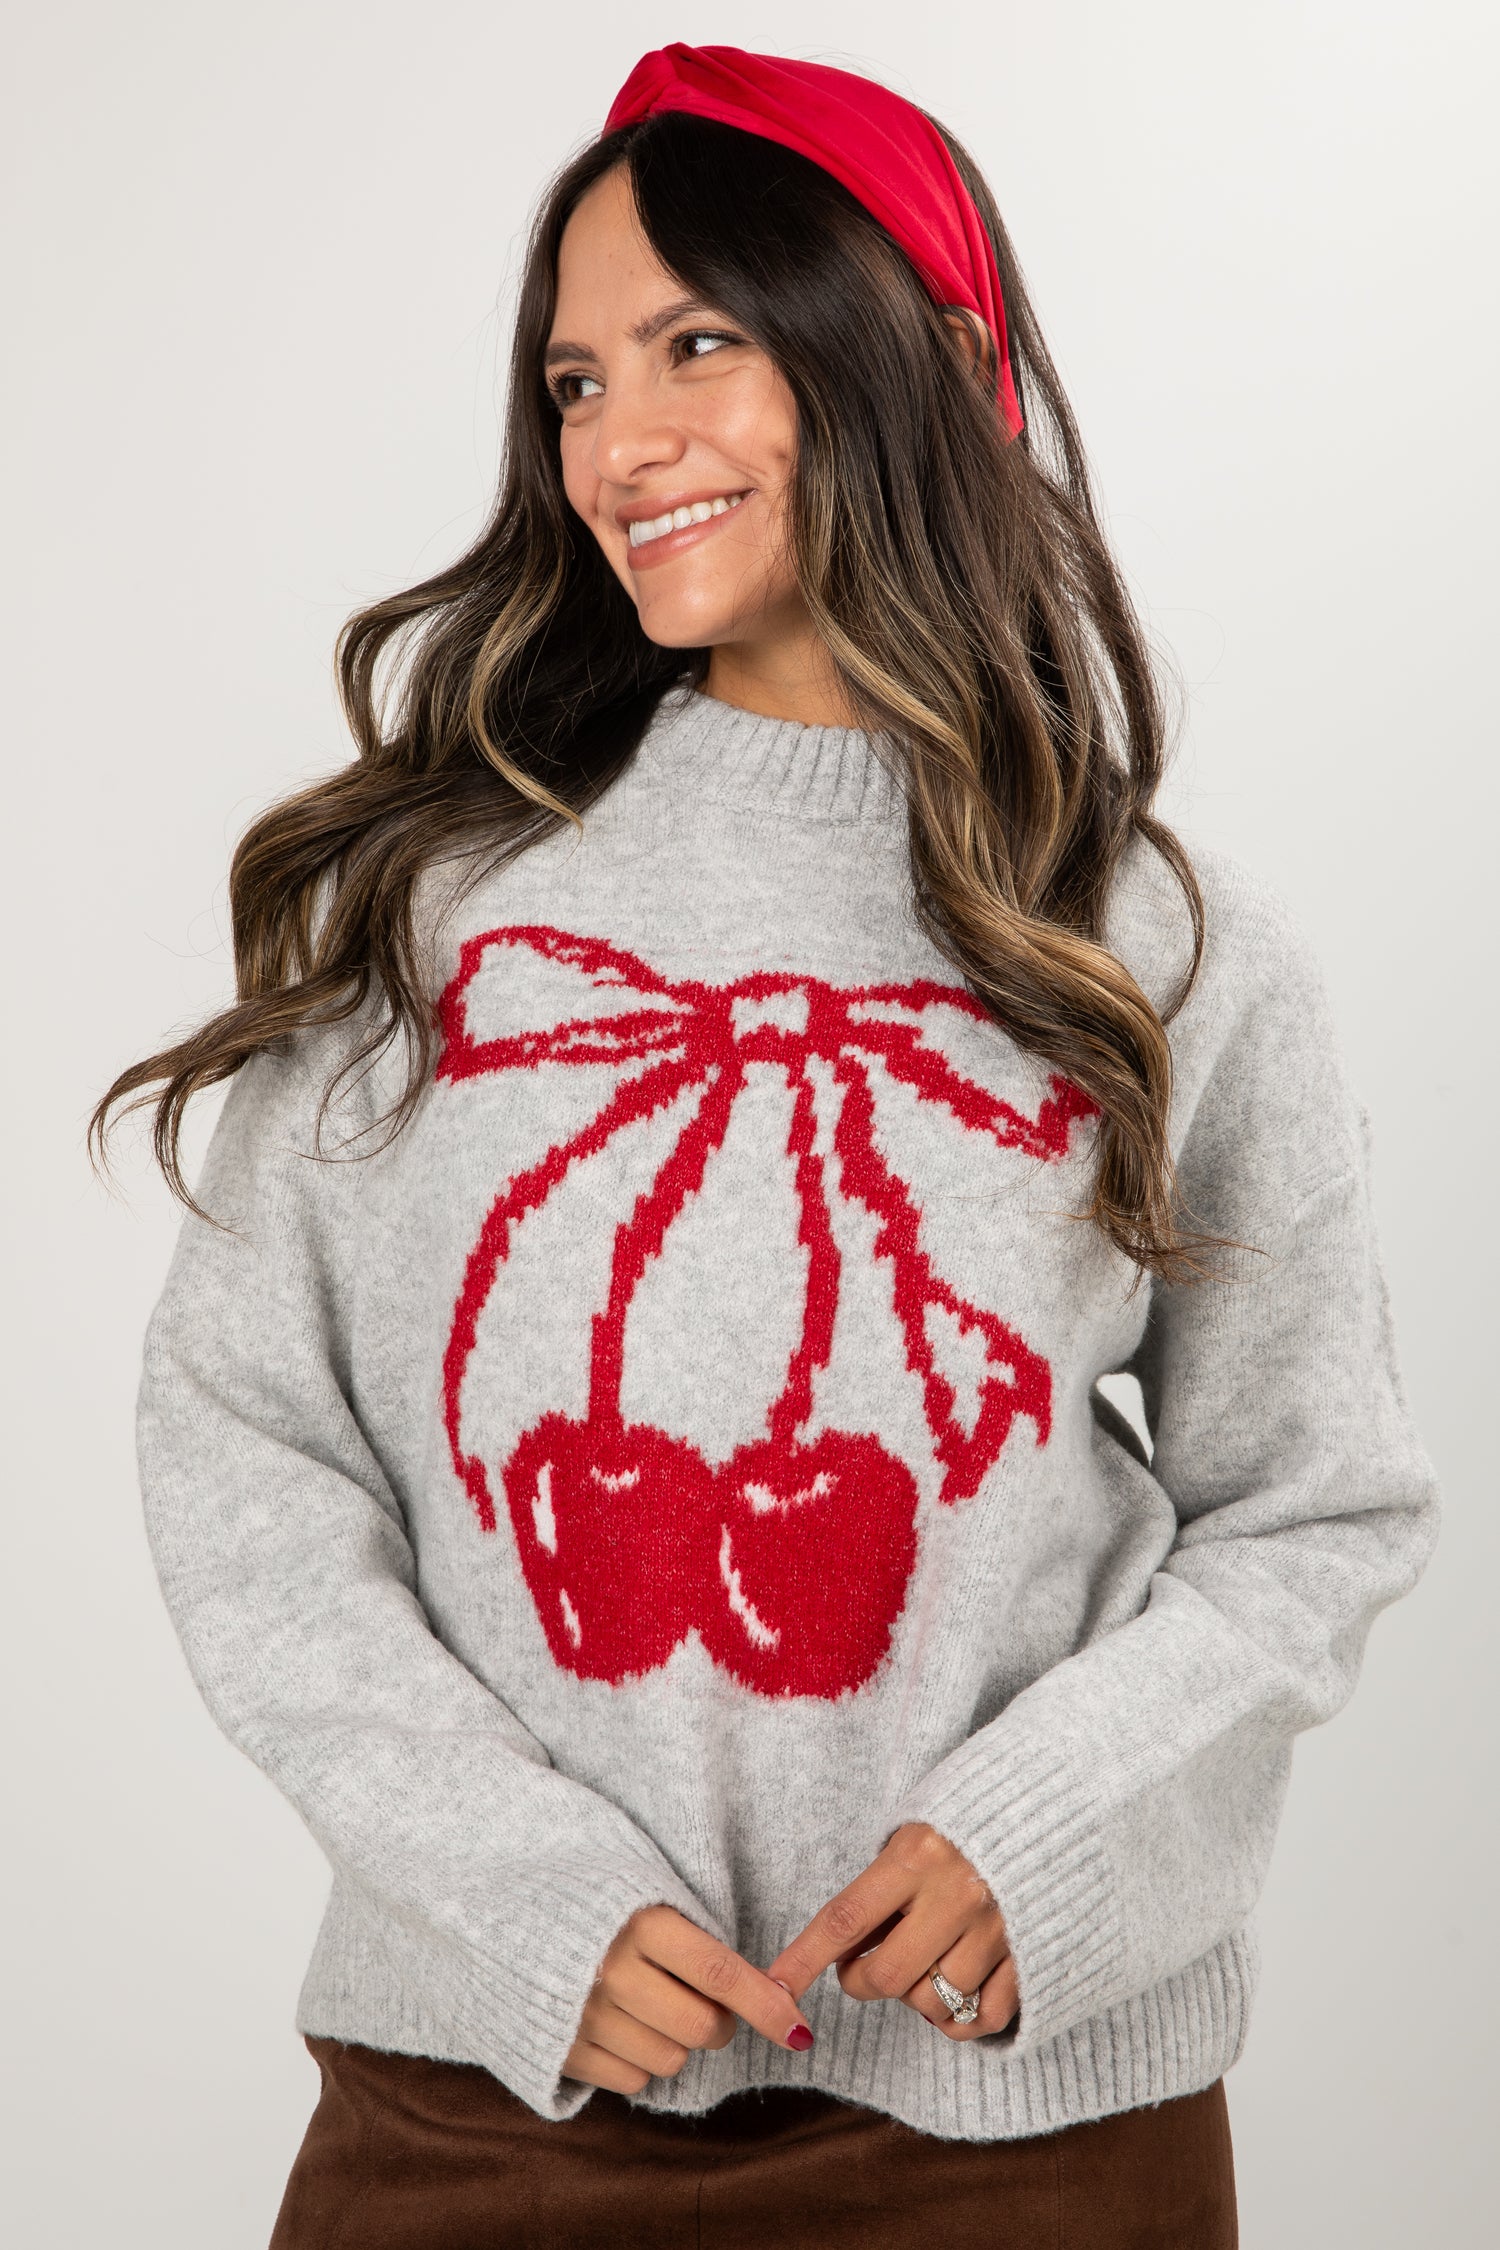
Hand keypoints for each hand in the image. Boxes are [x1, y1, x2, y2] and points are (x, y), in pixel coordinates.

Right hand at [564, 1904, 814, 2094]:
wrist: (499, 1911)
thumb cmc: (592, 1896)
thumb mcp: (644, 1891)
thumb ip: (696, 1934)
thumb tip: (770, 1990)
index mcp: (641, 1923)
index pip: (722, 1975)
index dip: (767, 2005)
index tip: (800, 2031)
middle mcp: (612, 1973)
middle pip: (702, 2028)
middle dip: (719, 2021)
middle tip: (703, 2000)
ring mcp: (583, 2017)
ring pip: (671, 2059)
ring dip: (675, 2040)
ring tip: (647, 2003)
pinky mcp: (561, 2051)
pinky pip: (632, 2081)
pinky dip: (637, 2059)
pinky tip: (618, 2024)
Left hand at [765, 1823, 1017, 2041]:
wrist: (1054, 1810)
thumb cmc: (968, 1821)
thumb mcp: (916, 1832)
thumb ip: (883, 1887)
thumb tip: (846, 1951)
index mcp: (919, 1854)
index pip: (845, 1918)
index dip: (804, 1959)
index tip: (774, 1987)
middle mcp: (957, 1895)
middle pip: (887, 1977)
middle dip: (863, 1982)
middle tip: (864, 1968)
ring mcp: (998, 1931)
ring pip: (931, 2004)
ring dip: (915, 1997)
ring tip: (925, 1963)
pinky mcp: (1031, 1958)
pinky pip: (980, 2020)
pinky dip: (960, 2019)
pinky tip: (956, 1990)